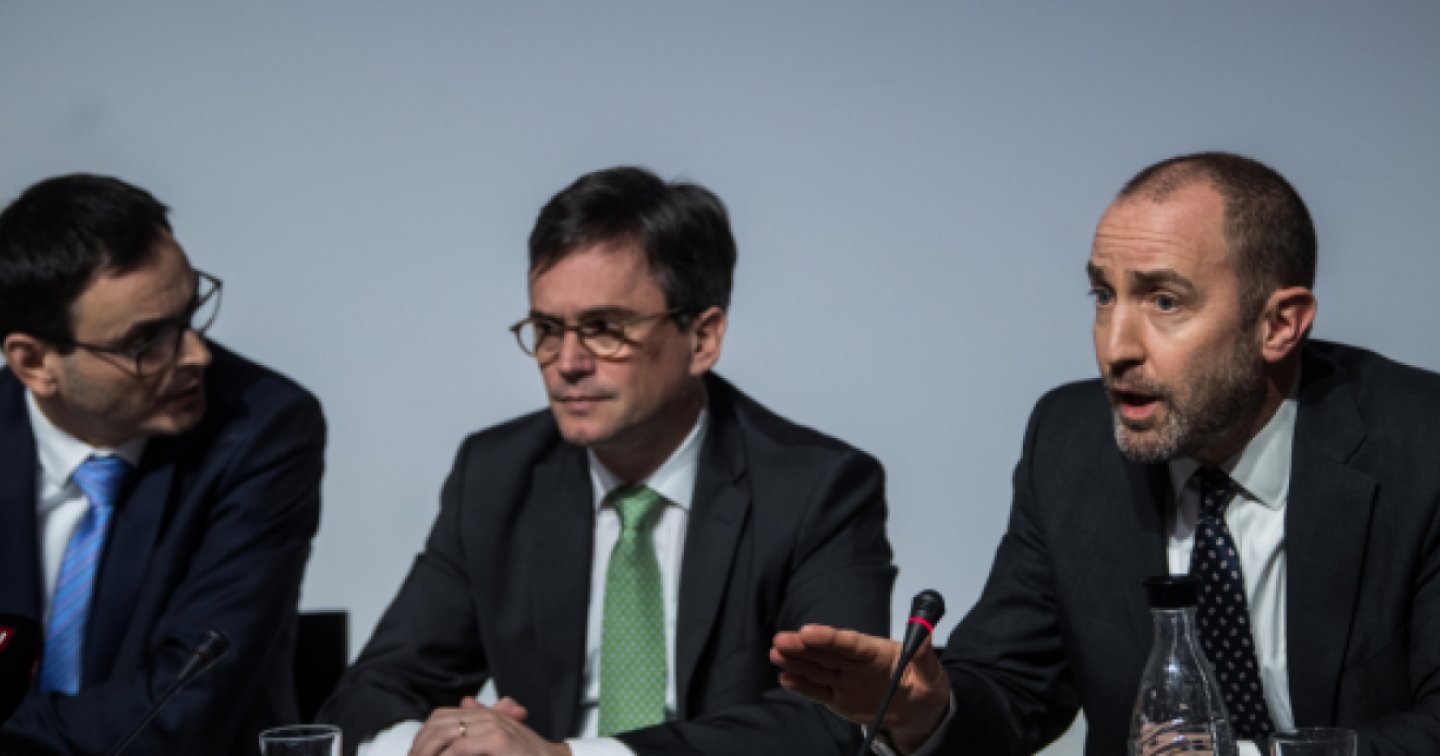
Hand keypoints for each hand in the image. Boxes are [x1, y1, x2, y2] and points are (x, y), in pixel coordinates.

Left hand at [409, 698, 569, 755]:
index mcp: (485, 716)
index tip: (415, 753)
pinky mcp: (499, 740)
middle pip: (439, 724)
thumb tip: (465, 702)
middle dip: (421, 745)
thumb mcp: (502, 736)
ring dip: (428, 751)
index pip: (441, 717)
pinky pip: (461, 748)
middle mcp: (487, 717)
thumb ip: (483, 721)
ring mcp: (494, 727)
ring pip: (445, 734)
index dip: (423, 735)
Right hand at [771, 624, 949, 753]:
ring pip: (817, 669)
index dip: (829, 637)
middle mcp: (855, 663)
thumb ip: (924, 657)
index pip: (849, 643)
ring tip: (775, 654)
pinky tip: (785, 679)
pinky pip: (819, 692)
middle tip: (780, 640)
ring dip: (796, 662)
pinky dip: (802, 686)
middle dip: (803, 646)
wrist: (918, 710)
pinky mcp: (839, 698)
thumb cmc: (925, 685)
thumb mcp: (932, 673)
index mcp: (875, 651)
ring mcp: (845, 680)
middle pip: (826, 653)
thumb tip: (925, 637)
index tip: (808, 631)